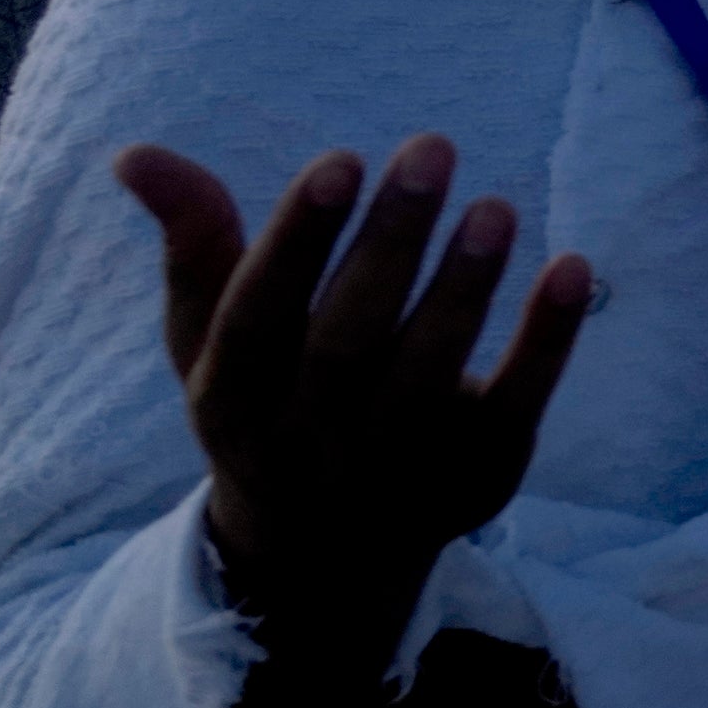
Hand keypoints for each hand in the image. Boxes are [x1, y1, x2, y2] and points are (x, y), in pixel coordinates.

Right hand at [114, 136, 588, 667]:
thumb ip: (193, 246)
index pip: (256, 317)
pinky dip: (546, 344)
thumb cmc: (264, 407)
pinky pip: (514, 409)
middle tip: (433, 147)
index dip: (295, 242)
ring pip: (429, 376)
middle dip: (391, 243)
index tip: (340, 159)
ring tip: (494, 206)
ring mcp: (394, 467)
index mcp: (234, 398)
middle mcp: (309, 441)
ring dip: (465, 289)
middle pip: (349, 339)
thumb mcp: (211, 341)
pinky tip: (573, 268)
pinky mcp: (476, 479)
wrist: (322, 560)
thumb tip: (134, 154)